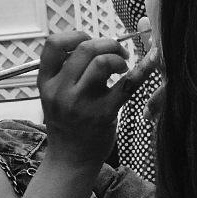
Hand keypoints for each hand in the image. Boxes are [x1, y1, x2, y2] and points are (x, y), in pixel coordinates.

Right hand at [38, 28, 150, 168]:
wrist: (71, 161)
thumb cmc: (68, 126)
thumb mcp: (54, 97)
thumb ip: (66, 72)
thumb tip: (92, 46)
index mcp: (46, 82)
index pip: (53, 45)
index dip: (74, 36)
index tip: (89, 41)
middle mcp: (60, 91)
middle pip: (84, 49)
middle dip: (106, 43)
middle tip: (117, 52)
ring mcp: (81, 103)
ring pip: (101, 62)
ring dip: (117, 57)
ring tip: (122, 66)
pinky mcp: (103, 114)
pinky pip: (125, 86)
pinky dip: (141, 71)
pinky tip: (150, 63)